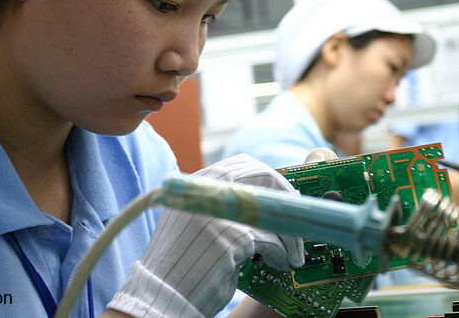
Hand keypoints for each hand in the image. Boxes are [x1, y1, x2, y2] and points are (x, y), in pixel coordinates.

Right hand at [107, 154, 303, 317]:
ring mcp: (221, 212)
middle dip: (288, 200)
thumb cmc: (182, 261)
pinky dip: (281, 253)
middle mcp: (208, 190)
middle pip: (265, 178)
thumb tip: (265, 202)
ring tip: (292, 252)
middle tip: (296, 222)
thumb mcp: (195, 220)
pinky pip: (272, 241)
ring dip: (290, 236)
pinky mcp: (233, 239)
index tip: (285, 199)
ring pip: (274, 213)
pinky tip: (279, 263)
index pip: (246, 165)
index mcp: (199, 183)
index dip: (272, 180)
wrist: (162, 292)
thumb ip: (222, 204)